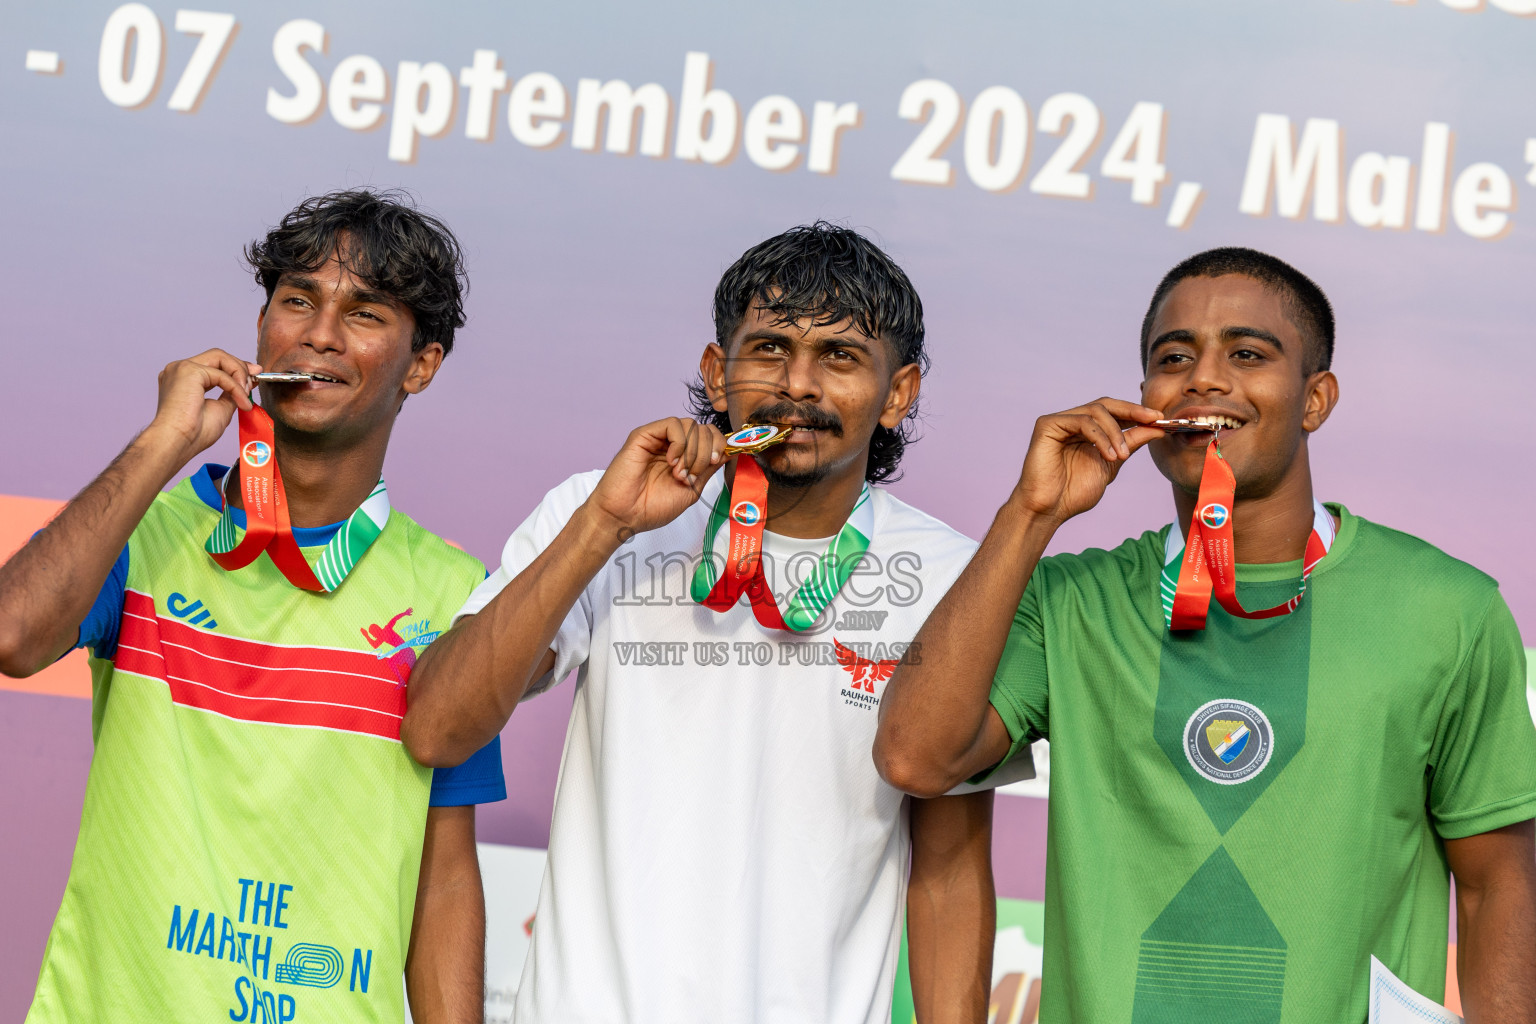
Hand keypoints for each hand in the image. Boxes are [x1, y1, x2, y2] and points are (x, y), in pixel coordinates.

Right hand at [142, 349, 259, 460]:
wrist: (178, 442)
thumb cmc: (194, 433)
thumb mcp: (221, 408)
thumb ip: (231, 393)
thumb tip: (247, 383)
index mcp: (184, 379)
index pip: (213, 364)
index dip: (235, 368)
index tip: (253, 377)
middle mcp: (180, 370)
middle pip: (217, 356)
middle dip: (240, 366)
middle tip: (256, 378)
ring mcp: (182, 368)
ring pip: (220, 357)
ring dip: (239, 373)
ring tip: (247, 394)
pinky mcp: (188, 371)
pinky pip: (222, 374)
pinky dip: (236, 387)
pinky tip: (242, 402)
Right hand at [585, 418, 727, 539]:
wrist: (625, 516)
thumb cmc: (652, 507)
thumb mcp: (691, 489)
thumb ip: (708, 469)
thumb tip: (731, 450)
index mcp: (685, 457)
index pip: (710, 436)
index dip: (719, 445)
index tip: (715, 462)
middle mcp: (672, 445)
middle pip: (704, 430)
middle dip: (704, 453)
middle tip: (691, 476)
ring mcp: (658, 439)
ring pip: (691, 425)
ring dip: (692, 451)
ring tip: (679, 473)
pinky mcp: (644, 435)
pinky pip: (672, 424)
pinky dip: (679, 442)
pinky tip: (672, 461)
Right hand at [1011, 398, 1164, 523]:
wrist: (1050, 510)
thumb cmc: (1074, 492)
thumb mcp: (1111, 464)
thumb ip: (1130, 444)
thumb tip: (1156, 428)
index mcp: (1086, 430)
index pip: (1114, 412)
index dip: (1137, 413)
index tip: (1160, 420)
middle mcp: (1072, 421)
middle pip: (1105, 404)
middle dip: (1132, 410)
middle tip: (1152, 420)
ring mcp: (1059, 421)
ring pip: (1095, 411)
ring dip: (1115, 432)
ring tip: (1122, 456)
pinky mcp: (1047, 425)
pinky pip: (1080, 421)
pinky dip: (1100, 436)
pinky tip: (1108, 455)